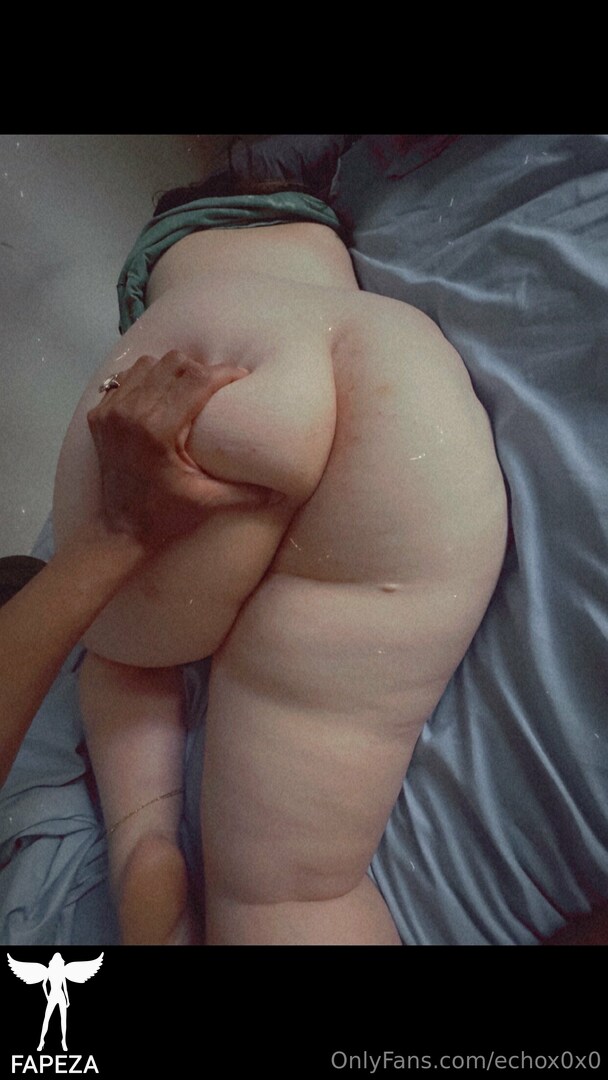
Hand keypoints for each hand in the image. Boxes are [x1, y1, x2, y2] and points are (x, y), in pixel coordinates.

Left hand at [87, 351, 273, 546]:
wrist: (119, 530)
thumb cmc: (165, 516)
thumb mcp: (208, 501)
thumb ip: (246, 492)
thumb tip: (283, 492)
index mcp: (158, 430)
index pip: (197, 380)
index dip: (224, 373)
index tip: (240, 377)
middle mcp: (131, 413)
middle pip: (174, 363)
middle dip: (201, 369)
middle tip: (217, 385)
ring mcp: (111, 411)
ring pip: (149, 364)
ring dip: (172, 371)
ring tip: (188, 388)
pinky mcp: (99, 414)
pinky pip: (126, 378)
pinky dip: (146, 380)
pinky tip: (160, 395)